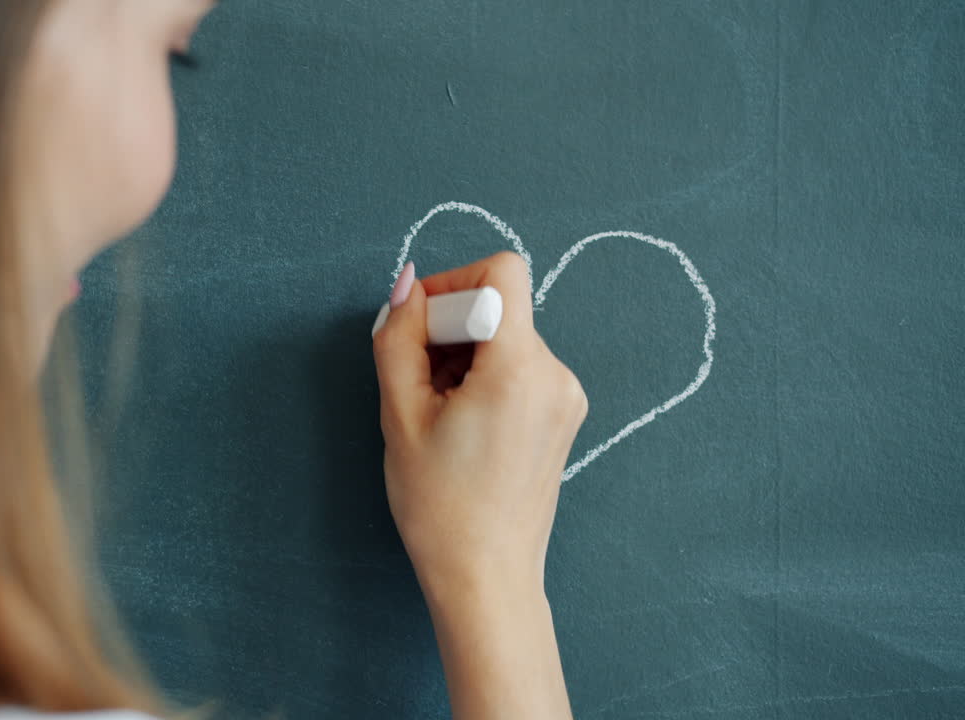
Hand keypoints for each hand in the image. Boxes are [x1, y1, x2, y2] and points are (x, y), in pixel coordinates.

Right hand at [372, 251, 587, 591]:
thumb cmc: (440, 506)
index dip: (452, 285)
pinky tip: (462, 424)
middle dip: (450, 332)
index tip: (421, 330)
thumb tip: (407, 284)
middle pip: (499, 307)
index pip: (501, 271)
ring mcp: (566, 395)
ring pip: (506, 338)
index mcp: (521, 369)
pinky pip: (520, 367)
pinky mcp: (563, 413)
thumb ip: (398, 337)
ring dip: (464, 358)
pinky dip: (486, 378)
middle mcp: (556, 374)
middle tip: (419, 386)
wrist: (486, 576)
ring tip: (439, 414)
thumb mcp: (400, 414)